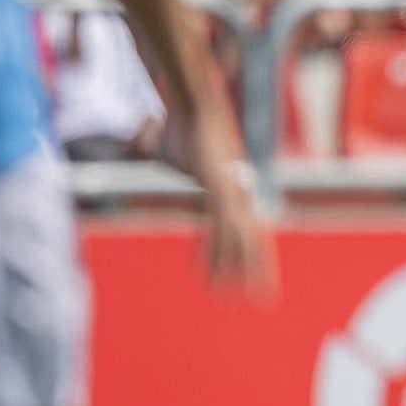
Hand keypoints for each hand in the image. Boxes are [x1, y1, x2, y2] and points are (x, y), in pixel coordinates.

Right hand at [161, 102, 275, 299]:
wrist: (194, 104)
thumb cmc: (179, 123)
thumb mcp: (161, 141)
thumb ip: (151, 141)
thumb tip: (140, 130)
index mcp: (227, 191)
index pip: (237, 231)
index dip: (239, 254)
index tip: (240, 277)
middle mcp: (236, 195)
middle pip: (251, 241)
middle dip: (258, 272)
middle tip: (264, 301)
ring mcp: (231, 193)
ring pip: (240, 241)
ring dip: (241, 274)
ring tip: (246, 301)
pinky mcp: (221, 190)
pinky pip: (221, 228)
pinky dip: (219, 254)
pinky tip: (216, 274)